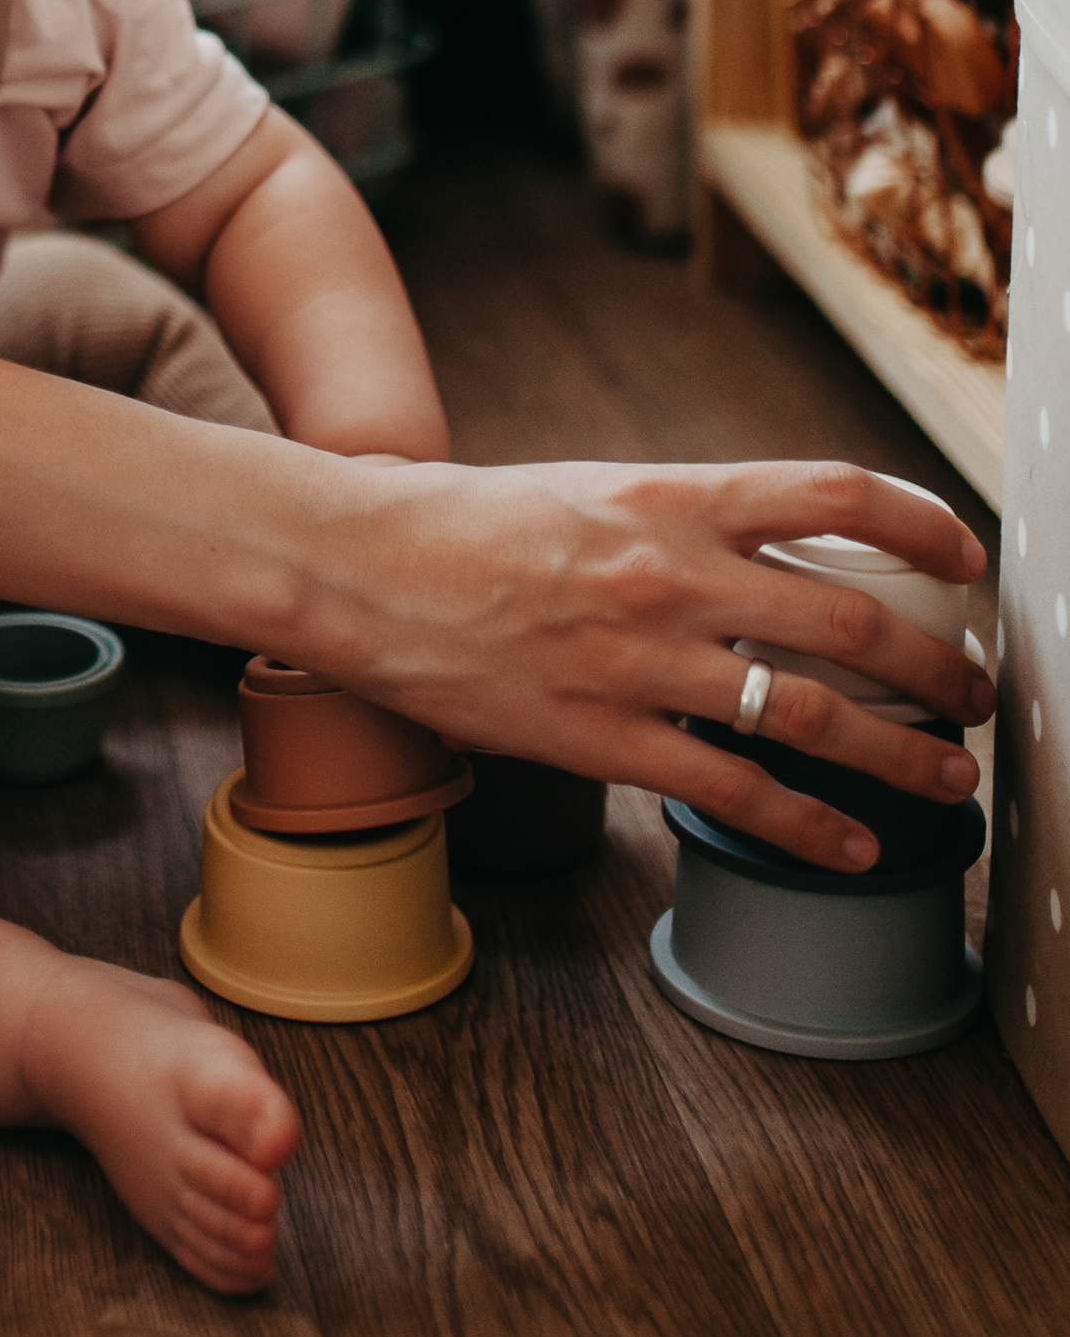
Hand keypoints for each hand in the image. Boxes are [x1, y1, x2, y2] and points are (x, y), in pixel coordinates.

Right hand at [301, 456, 991, 873]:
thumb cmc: (466, 524)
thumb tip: (774, 555)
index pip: (838, 495)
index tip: (968, 558)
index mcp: (671, 498)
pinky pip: (733, 789)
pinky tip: (850, 845)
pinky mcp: (601, 738)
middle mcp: (671, 575)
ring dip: (902, 756)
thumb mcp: (592, 491)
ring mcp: (640, 662)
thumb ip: (684, 522)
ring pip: (812, 717)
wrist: (359, 566)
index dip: (925, 524)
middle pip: (854, 623)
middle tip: (976, 694)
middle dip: (941, 669)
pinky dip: (810, 825)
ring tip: (947, 779)